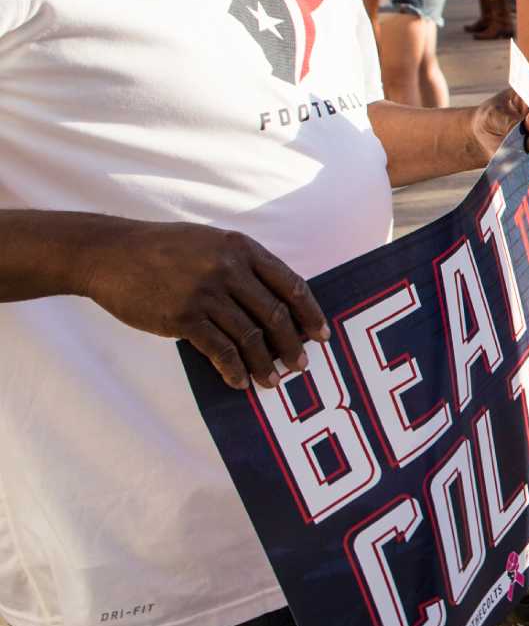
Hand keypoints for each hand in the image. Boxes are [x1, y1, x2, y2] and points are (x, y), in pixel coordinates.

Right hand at [78, 219, 326, 391]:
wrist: (110, 253)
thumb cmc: (164, 250)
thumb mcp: (212, 243)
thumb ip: (244, 266)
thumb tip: (278, 303)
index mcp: (242, 248)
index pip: (291, 284)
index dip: (310, 313)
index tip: (321, 335)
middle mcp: (228, 268)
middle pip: (275, 314)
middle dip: (292, 344)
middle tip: (300, 365)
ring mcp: (206, 293)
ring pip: (250, 336)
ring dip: (265, 364)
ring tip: (273, 381)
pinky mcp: (183, 317)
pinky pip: (220, 350)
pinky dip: (234, 370)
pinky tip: (240, 381)